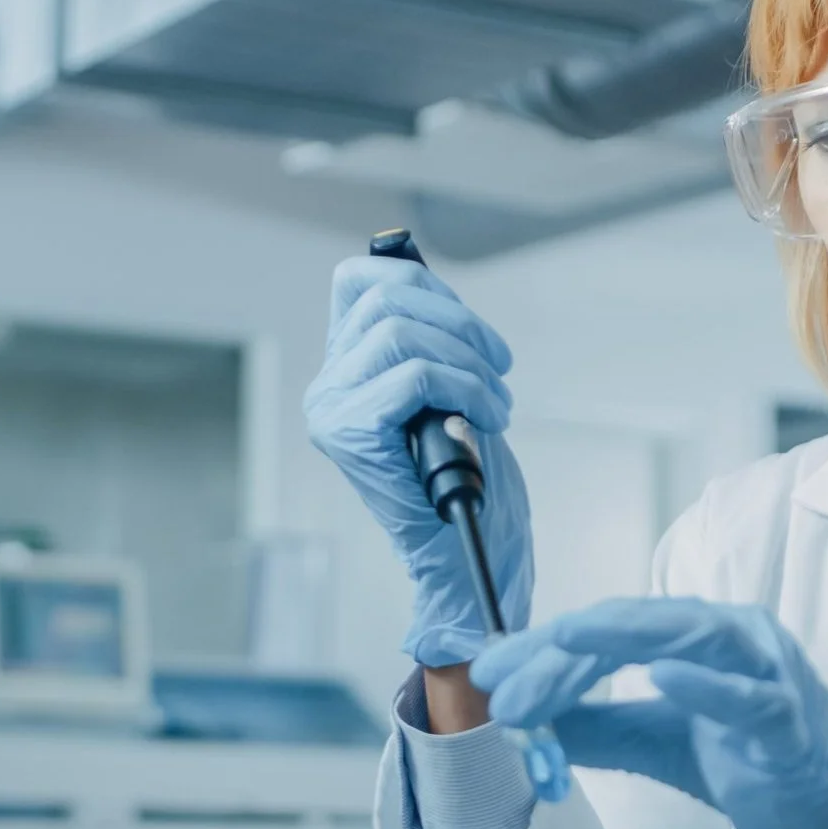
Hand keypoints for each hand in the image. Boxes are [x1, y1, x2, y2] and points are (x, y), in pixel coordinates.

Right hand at [308, 256, 532, 666]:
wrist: (460, 549)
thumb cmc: (462, 472)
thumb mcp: (445, 388)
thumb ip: (427, 337)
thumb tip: (427, 279)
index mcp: (345, 367)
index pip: (357, 280)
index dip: (420, 283)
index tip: (469, 325)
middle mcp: (327, 386)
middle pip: (388, 300)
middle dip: (462, 326)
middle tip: (500, 367)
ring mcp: (332, 409)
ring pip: (403, 333)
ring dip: (470, 363)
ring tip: (497, 402)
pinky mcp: (350, 433)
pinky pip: (415, 376)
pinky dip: (466, 389)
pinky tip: (489, 418)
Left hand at [472, 598, 827, 828]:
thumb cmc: (762, 772)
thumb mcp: (662, 743)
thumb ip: (601, 726)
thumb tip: (526, 719)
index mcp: (704, 635)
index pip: (611, 628)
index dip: (546, 649)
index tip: (490, 676)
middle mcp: (738, 637)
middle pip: (636, 625)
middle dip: (561, 653)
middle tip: (501, 687)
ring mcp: (772, 674)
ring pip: (689, 638)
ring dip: (615, 646)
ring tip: (558, 650)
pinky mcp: (795, 724)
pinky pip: (750, 698)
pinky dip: (707, 684)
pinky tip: (660, 676)